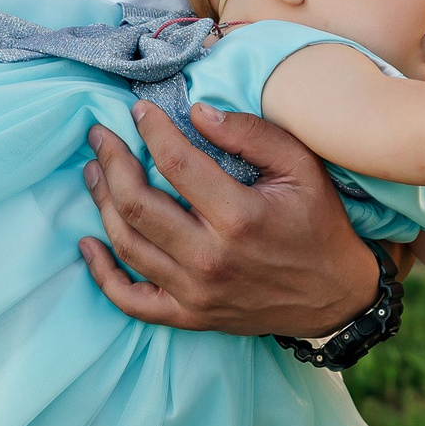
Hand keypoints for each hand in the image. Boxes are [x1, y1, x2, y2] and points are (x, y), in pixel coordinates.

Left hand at [79, 101, 381, 335]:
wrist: (335, 294)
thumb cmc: (318, 223)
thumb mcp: (301, 166)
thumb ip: (251, 134)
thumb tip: (197, 112)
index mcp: (239, 217)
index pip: (176, 163)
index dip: (150, 130)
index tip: (137, 110)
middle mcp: (210, 258)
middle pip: (136, 204)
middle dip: (110, 161)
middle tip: (98, 135)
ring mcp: (196, 293)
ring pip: (127, 244)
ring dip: (101, 203)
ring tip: (93, 171)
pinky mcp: (190, 315)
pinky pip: (130, 300)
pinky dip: (102, 274)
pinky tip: (89, 244)